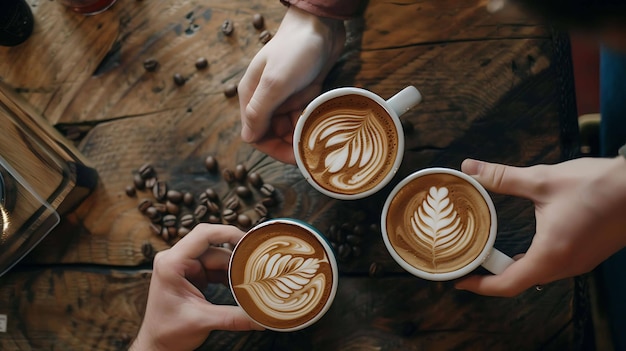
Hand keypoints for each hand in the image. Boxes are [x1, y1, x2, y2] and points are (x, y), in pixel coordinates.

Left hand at [130, 224, 263, 350]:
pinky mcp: (192, 275)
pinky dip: (228, 276)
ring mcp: (184, 266)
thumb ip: (234, 317)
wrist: (157, 345)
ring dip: (233, 270)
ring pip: (217, 258)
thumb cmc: (168, 333)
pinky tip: (239, 286)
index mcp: (171, 263)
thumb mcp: (203, 321)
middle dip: (235, 259)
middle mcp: (176, 259)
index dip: (227, 232)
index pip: (203, 235)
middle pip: (214, 248)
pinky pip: (215, 268)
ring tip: (249, 281)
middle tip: (256, 267)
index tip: (248, 240)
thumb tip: (261, 316)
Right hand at [239, 6, 345, 163]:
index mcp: (252, 97)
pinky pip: (304, 117)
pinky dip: (312, 123)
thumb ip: (259, 111)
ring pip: (291, 128)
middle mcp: (266, 100)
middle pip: (274, 134)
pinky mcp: (302, 94)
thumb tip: (247, 138)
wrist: (320, 25)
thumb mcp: (275, 82)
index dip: (273, 149)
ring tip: (321, 140)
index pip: (255, 135)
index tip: (294, 157)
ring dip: (303, 136)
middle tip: (312, 153)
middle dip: (291, 145)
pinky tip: (323, 126)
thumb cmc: (295, 51)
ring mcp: (284, 98)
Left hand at [455, 157, 625, 296]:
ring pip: (538, 274)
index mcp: (550, 255)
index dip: (480, 286)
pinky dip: (532, 261)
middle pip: (520, 282)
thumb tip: (470, 168)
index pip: (507, 285)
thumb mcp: (542, 180)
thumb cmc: (597, 186)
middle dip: (492, 277)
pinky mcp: (587, 254)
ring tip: (489, 256)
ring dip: (513, 269)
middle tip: (469, 264)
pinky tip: (523, 247)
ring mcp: (579, 263)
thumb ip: (502, 177)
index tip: (460, 281)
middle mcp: (565, 266)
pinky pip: (553, 266)